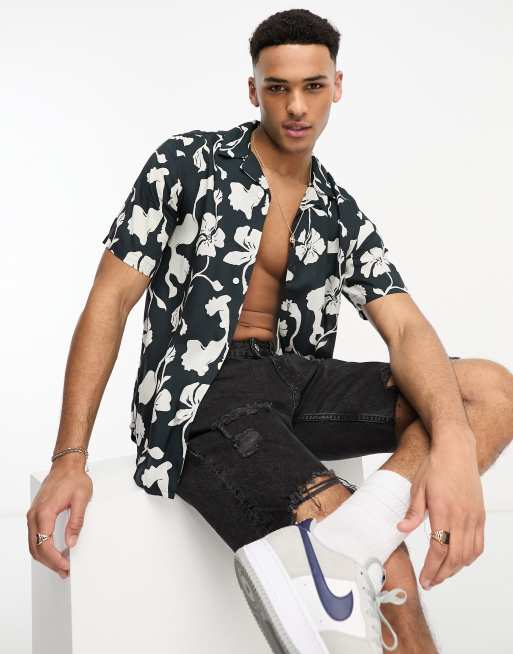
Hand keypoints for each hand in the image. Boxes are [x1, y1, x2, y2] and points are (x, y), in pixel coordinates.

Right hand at [26, 456, 92, 578]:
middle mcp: (35, 515)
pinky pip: (34, 536)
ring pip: (33, 544)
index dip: (55, 560)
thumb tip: (71, 542)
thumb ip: (76, 522)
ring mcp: (33, 514)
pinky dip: (42, 547)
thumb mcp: (82, 500)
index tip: (65, 566)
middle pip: (36, 548)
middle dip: (50, 563)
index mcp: (45, 512)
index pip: (45, 545)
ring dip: (45, 557)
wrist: (66, 465)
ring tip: (60, 565)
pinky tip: (54, 552)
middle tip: (65, 571)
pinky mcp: (36, 514)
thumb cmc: (74, 479)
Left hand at [395, 429, 484, 589]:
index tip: (425, 579)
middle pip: (455, 556)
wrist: (456, 451)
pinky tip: (459, 561)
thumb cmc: (435, 466)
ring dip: (456, 568)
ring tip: (442, 574)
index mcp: (443, 510)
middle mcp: (462, 516)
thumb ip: (413, 511)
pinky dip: (470, 557)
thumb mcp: (417, 487)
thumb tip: (402, 528)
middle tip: (431, 582)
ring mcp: (473, 517)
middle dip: (442, 573)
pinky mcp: (479, 515)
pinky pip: (479, 544)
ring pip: (468, 553)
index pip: (439, 548)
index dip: (432, 568)